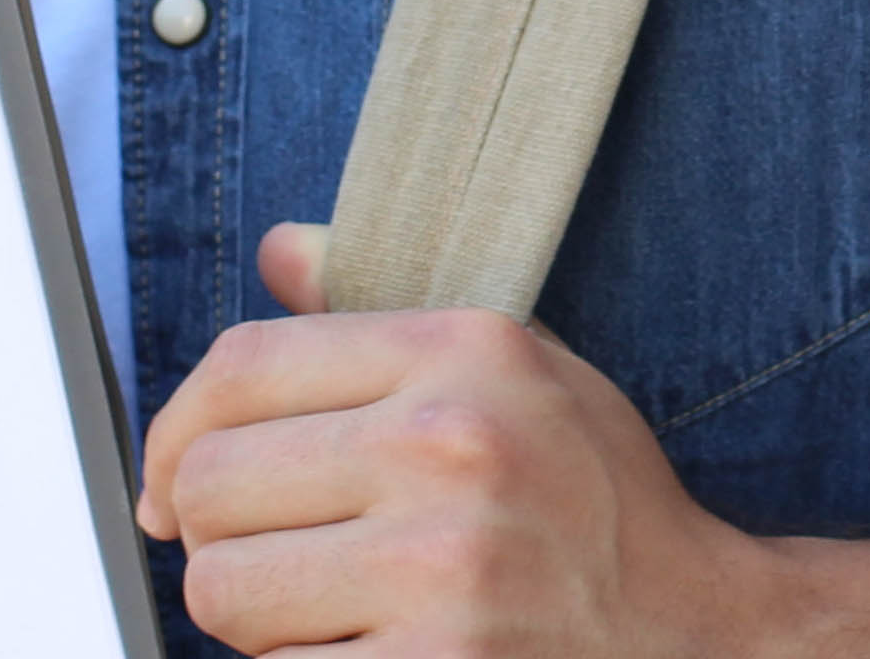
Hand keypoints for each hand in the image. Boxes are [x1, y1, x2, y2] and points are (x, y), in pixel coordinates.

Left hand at [138, 224, 757, 654]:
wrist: (698, 637)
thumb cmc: (595, 507)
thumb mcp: (518, 374)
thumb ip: (379, 317)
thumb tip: (278, 251)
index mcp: (466, 352)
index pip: (240, 366)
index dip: (172, 433)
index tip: (171, 486)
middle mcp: (453, 446)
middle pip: (209, 483)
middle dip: (217, 535)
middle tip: (277, 558)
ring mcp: (444, 569)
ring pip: (222, 592)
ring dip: (255, 618)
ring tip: (332, 611)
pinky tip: (367, 655)